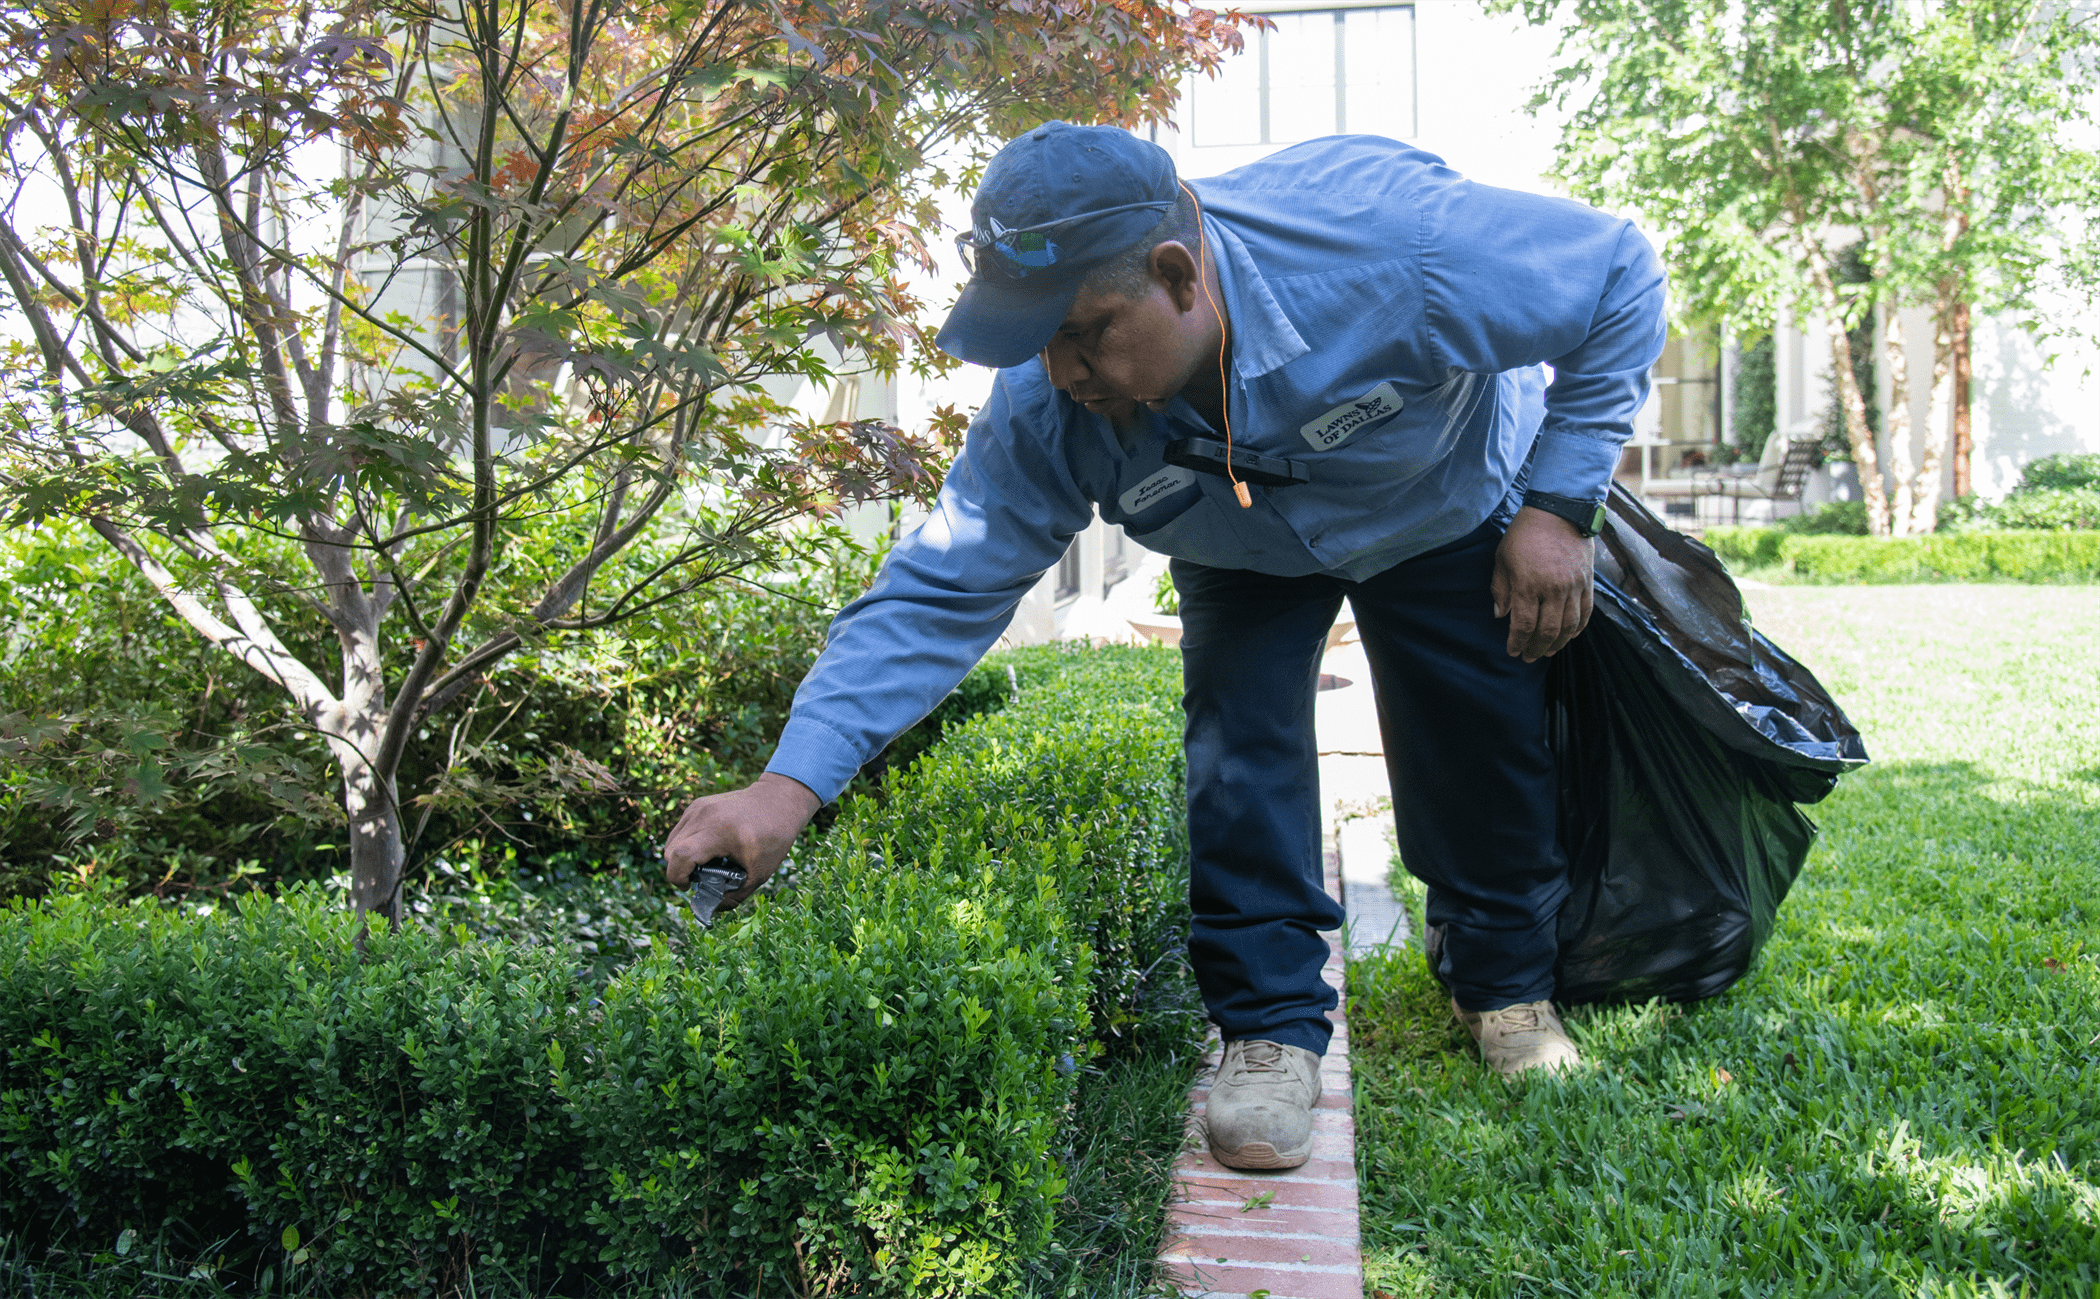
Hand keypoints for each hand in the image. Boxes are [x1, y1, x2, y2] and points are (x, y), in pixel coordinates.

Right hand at [662, 772, 820, 908]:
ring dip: (681, 857)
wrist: (777, 802)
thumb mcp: (759, 873)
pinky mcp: (697, 805)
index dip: (678, 877)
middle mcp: (704, 816)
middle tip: (702, 877)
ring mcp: (698, 808)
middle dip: (680, 870)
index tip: (690, 886)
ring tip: (706, 862)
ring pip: (672, 840)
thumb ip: (734, 896)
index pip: (681, 855)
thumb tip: (711, 910)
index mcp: (720, 832)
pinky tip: (707, 848)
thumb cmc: (773, 838)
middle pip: (671, 850)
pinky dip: (686, 844)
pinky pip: (680, 830)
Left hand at [1492, 506, 1595, 661]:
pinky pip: (1586, 612)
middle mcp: (1552, 589)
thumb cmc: (1524, 534)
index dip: (1517, 642)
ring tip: (1548, 651)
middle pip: (1547, 631)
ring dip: (1558, 644)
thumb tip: (1500, 615)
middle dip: (1536, 648)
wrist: (1558, 511)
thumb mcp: (1503, 558)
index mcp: (1527, 584)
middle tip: (1529, 657)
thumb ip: (1500, 589)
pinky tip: (1570, 636)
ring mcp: (1573, 587)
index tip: (1513, 651)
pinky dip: (1578, 628)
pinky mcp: (1587, 582)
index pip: (1522, 625)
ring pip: (1568, 626)